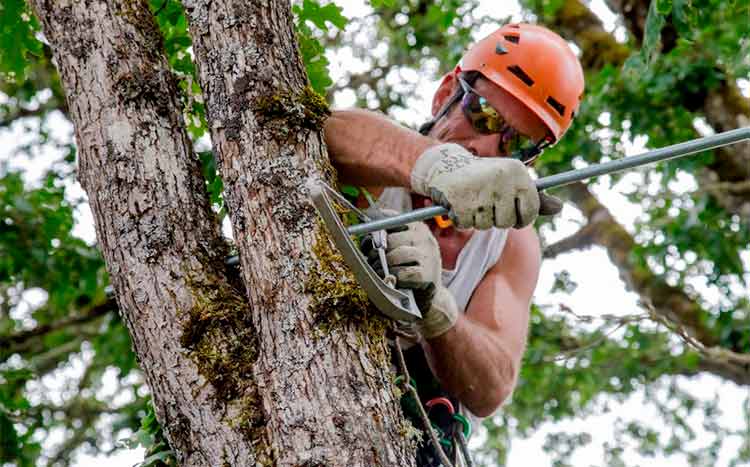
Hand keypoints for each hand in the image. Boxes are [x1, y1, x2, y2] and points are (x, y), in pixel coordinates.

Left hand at [360, 218, 457, 337]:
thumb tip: (363, 234)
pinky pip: (402, 273)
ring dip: (382, 265)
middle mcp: (425, 238)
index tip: (366, 239)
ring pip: (396, 255)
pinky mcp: (428, 275)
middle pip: (391, 239)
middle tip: (371, 260)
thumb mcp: (397, 250)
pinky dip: (393, 278)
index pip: (390, 218)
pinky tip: (392, 280)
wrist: (427, 298)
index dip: (373, 229)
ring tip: (379, 272)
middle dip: (376, 251)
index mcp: (416, 226)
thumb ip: (382, 239)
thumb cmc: (406, 270)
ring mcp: (428, 256)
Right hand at [410, 143, 561, 228]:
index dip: (521, 218)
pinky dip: (462, 219)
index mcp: (517, 172)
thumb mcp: (511, 182)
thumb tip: (560, 208)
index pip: (530, 211)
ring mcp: (480, 189)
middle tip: (486, 204)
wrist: (445, 165)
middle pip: (507, 222)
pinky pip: (467, 224)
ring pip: (486, 225)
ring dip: (478, 219)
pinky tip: (459, 204)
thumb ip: (535, 198)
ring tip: (472, 201)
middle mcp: (501, 178)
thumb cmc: (484, 178)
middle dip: (496, 219)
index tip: (511, 213)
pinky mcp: (461, 200)